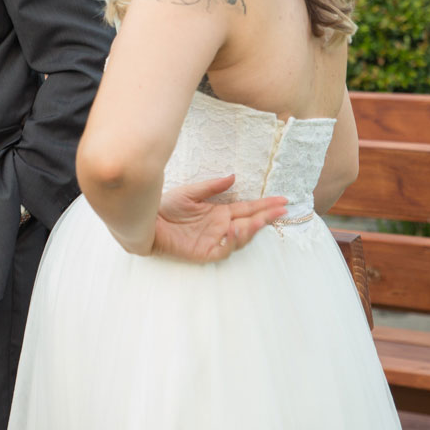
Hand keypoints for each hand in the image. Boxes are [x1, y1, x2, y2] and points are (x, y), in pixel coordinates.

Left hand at [150, 175, 287, 263]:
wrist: (147, 220)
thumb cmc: (166, 206)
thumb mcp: (191, 192)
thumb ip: (212, 187)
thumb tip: (233, 177)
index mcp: (220, 212)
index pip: (248, 209)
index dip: (265, 205)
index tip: (282, 200)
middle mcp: (221, 227)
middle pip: (249, 222)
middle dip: (267, 216)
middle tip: (282, 210)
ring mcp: (214, 240)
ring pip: (240, 237)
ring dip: (252, 229)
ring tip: (261, 219)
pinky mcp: (205, 252)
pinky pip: (224, 249)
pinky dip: (231, 242)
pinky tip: (234, 229)